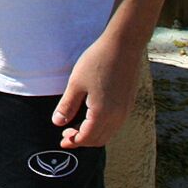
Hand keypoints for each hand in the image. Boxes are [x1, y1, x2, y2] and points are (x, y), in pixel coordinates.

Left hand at [50, 34, 142, 149]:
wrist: (123, 46)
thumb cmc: (97, 62)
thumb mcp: (76, 84)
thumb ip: (67, 106)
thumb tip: (57, 123)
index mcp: (103, 114)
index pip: (87, 138)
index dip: (73, 142)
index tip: (62, 141)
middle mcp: (118, 116)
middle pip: (99, 139)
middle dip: (82, 140)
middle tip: (66, 134)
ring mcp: (126, 110)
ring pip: (108, 133)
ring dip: (93, 134)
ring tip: (76, 126)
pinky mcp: (129, 103)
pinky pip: (115, 124)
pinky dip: (102, 127)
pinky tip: (91, 117)